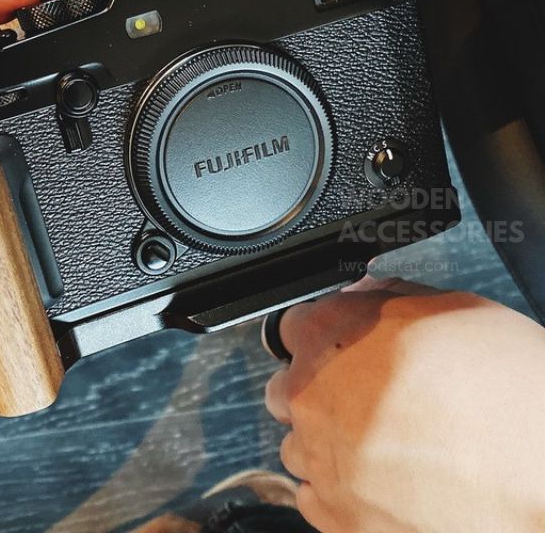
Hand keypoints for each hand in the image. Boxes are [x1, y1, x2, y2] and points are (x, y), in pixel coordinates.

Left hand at [265, 276, 544, 531]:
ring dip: (326, 441)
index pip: (293, 326)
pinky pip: (312, 496)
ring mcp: (323, 460)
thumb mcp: (448, 309)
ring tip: (382, 446)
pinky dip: (337, 488)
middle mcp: (314, 395)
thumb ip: (386, 301)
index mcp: (332, 336)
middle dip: (318, 389)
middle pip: (288, 388)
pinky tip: (381, 482)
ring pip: (298, 444)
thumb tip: (363, 297)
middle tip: (366, 398)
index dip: (322, 335)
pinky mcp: (340, 518)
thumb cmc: (509, 388)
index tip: (340, 348)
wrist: (544, 474)